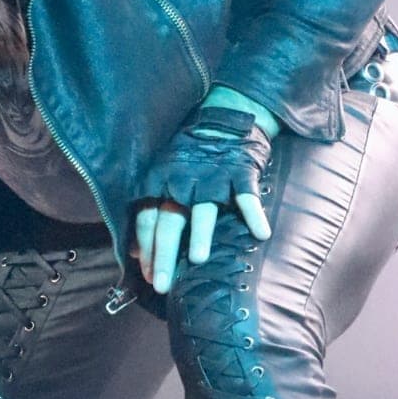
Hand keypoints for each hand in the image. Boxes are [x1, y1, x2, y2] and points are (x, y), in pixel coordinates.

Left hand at [135, 91, 277, 293]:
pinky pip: (247, 197)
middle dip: (164, 254)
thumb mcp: (163, 175)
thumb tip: (136, 252)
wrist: (224, 116)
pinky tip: (261, 234)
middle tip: (161, 283)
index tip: (146, 275)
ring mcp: (212, 178)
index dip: (145, 249)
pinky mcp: (239, 173)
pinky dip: (254, 215)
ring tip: (199, 260)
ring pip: (203, 210)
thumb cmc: (191, 155)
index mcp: (159, 181)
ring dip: (201, 235)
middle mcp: (182, 181)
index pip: (146, 220)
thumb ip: (151, 211)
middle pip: (169, 222)